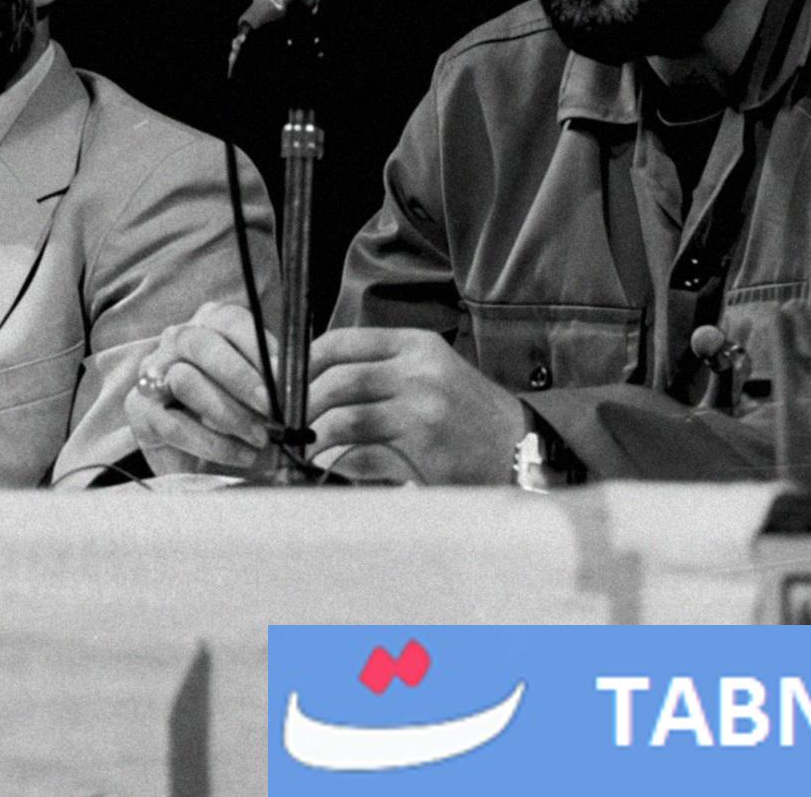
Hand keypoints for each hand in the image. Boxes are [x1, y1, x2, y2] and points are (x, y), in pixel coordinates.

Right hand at [125, 301, 280, 475]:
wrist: (205, 466)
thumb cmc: (241, 422)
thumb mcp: (266, 398)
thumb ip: (280, 381)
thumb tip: (307, 376)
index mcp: (210, 325)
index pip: (230, 319)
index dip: (258, 348)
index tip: (284, 380)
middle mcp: (177, 341)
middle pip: (201, 343)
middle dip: (240, 377)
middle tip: (270, 409)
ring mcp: (153, 374)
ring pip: (184, 378)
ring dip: (227, 412)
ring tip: (259, 438)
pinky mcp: (140, 411)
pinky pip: (172, 422)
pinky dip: (210, 441)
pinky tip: (239, 454)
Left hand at [303, 327, 529, 484]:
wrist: (523, 449)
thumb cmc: (469, 416)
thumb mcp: (430, 374)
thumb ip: (380, 372)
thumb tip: (315, 382)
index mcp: (415, 344)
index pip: (341, 341)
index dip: (304, 362)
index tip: (287, 382)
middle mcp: (418, 370)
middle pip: (336, 379)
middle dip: (304, 405)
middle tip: (287, 423)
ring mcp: (422, 407)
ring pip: (344, 417)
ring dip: (317, 438)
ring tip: (306, 449)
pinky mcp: (424, 447)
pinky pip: (363, 453)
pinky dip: (340, 463)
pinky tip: (331, 469)